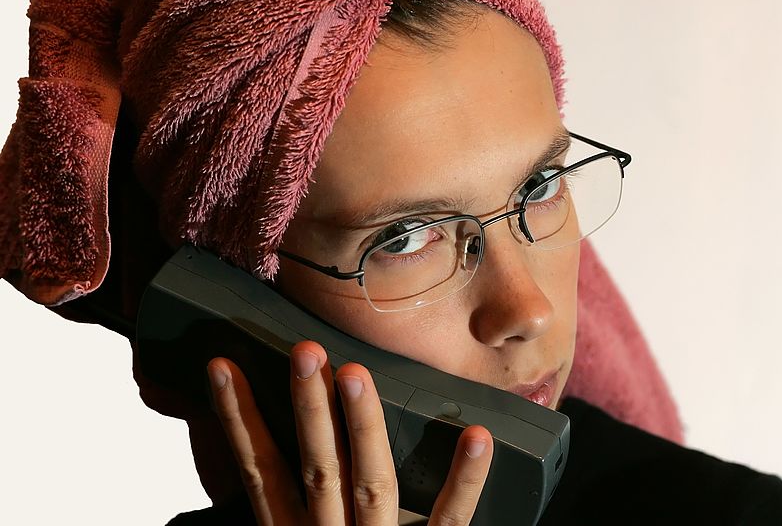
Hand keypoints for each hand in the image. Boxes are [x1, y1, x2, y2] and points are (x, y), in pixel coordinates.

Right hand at [206, 341, 492, 524]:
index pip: (259, 471)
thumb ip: (291, 509)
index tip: (224, 366)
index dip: (238, 419)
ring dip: (362, 428)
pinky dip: (463, 482)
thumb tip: (265, 457)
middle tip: (306, 352)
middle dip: (308, 409)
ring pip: (370, 483)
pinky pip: (449, 524)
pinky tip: (476, 435)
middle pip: (316, 467)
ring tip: (356, 374)